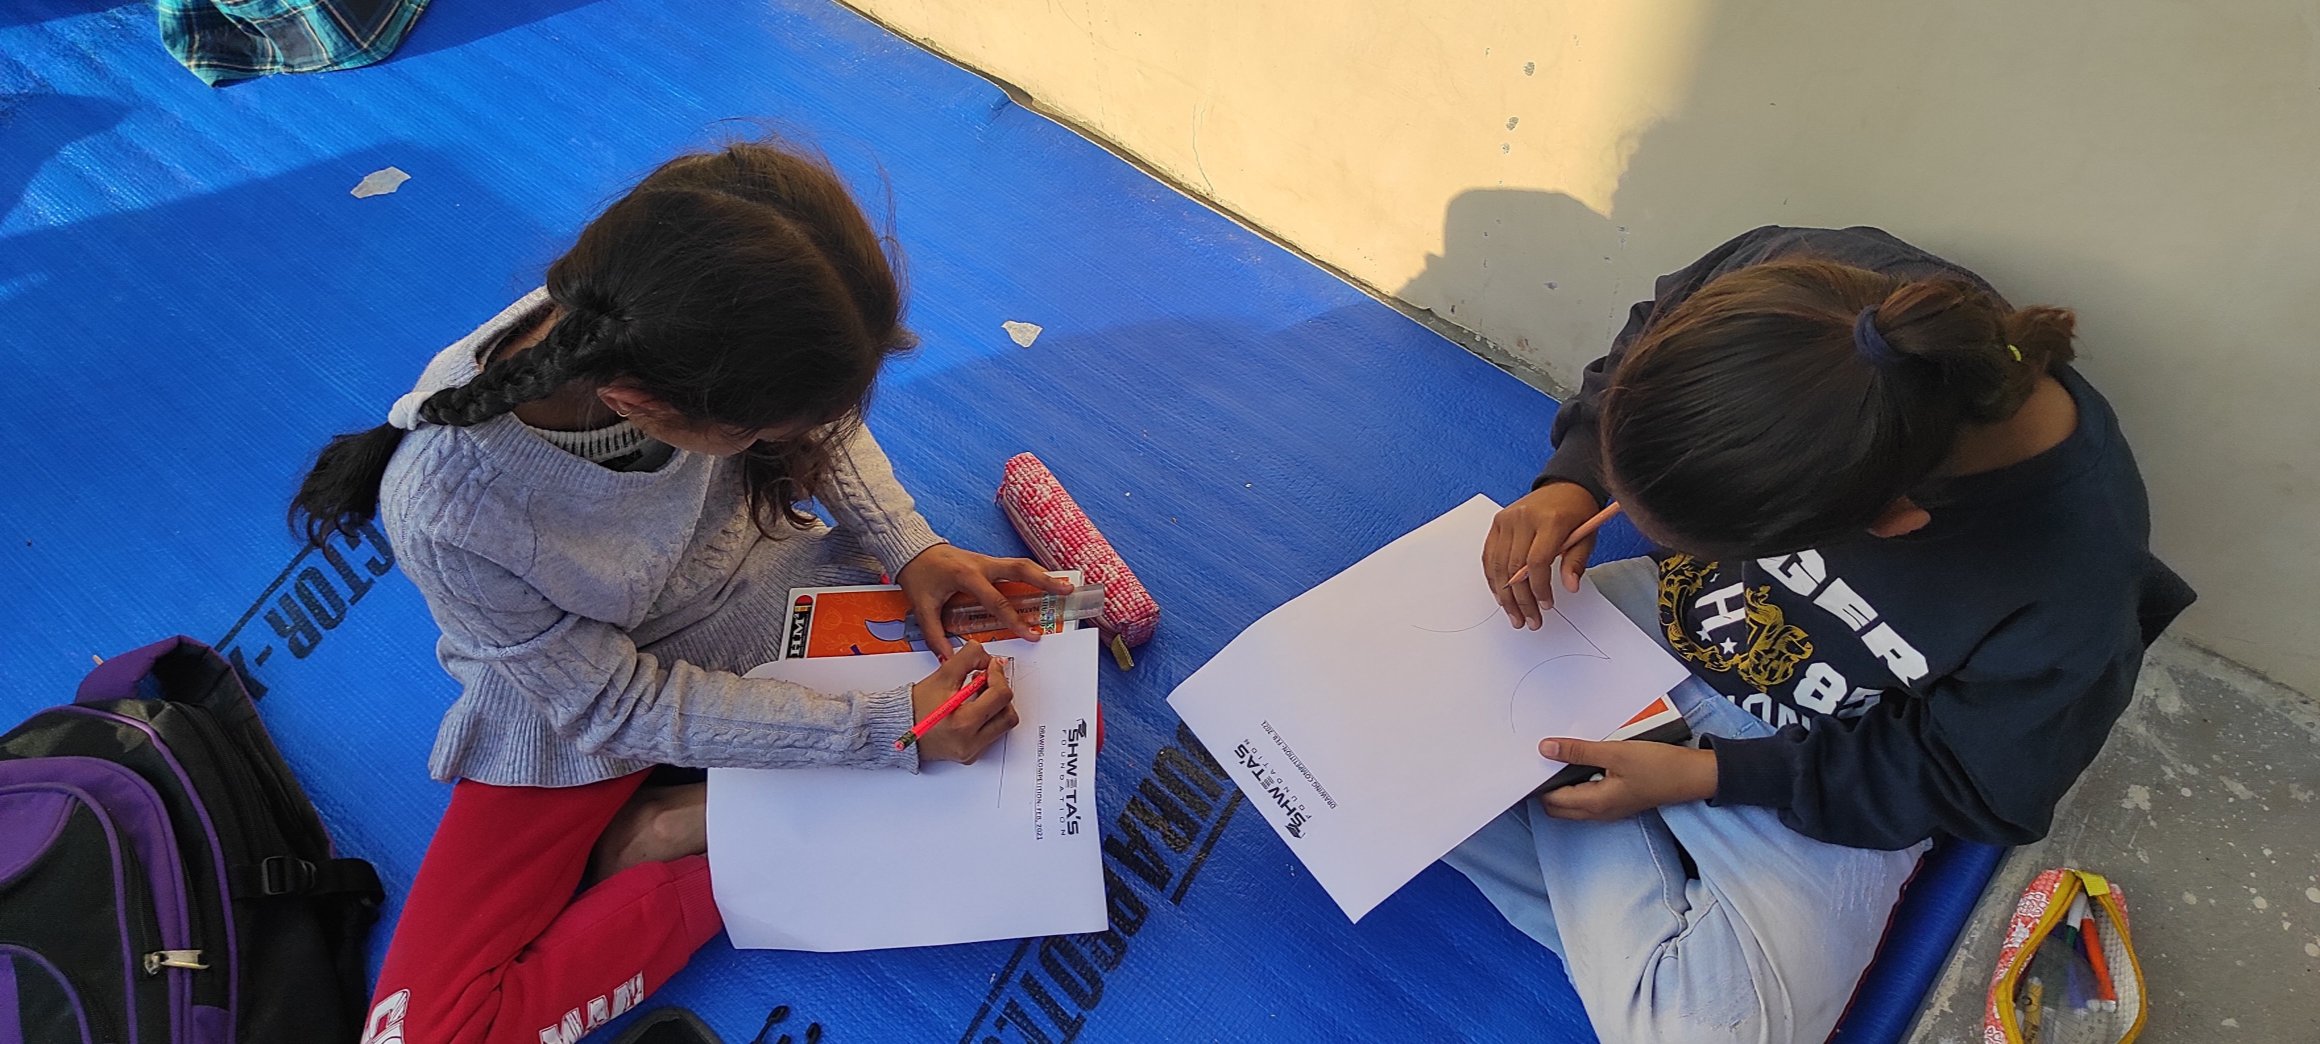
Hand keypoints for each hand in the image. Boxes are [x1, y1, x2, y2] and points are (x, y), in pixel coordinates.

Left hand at [895, 543, 1073, 658]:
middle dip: (1045, 580)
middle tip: (1067, 590)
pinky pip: (1014, 565)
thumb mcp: (922, 606)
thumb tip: (947, 659)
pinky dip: (1031, 572)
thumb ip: (935, 634)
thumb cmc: (917, 575)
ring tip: (1066, 585)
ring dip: (1043, 574)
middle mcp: (981, 564)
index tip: (1032, 635)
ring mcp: (986, 560)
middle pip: (1020, 569)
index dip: (1015, 620)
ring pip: (1021, 564)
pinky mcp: (987, 561)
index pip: (997, 601)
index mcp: (967, 576)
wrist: (911, 549)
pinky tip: (1045, 580)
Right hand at [908, 642, 1019, 763]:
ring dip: (996, 706)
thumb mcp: (942, 675)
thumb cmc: (914, 707)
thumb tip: (988, 657)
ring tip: (977, 695)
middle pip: (1008, 714)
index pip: (1000, 696)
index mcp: (963, 724)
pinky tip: (972, 708)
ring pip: (1003, 725)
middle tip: (986, 681)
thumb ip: (968, 658)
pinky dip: (988, 718)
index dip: (999, 676)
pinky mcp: (970, 755)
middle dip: (1000, 693)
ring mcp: (971, 751)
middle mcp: (970, 742)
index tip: (991, 666)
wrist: (897, 729)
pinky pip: (992, 734)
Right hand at [1482, 481, 1603, 629]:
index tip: (1546, 606)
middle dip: (1520, 599)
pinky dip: (1493, 578)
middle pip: (1514, 567)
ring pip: (1498, 565)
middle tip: (1528, 621)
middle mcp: (1523, 518)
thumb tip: (1570, 587)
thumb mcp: (1586, 537)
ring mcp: (1507, 519)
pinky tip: (1501, 595)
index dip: (1539, 588)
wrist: (1565, 486)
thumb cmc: (1578, 512)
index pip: (1537, 561)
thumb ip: (1576, 562)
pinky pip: (1489, 555)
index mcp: (1550, 521)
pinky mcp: (1498, 522)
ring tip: (1514, 615)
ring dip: (1504, 595)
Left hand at [1535, 738, 1717, 820]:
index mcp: (1595, 804)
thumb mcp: (1615, 753)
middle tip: (1542, 760)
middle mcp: (1599, 813)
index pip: (1551, 801)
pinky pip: (1588, 797)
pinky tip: (1583, 762)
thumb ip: (1578, 752)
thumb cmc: (1657, 766)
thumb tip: (1545, 749)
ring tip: (1561, 757)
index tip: (1530, 762)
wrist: (1692, 776)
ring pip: (1573, 802)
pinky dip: (1579, 783)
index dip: (1536, 784)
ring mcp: (1609, 809)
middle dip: (1545, 788)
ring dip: (1563, 784)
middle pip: (1558, 807)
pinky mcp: (1618, 801)